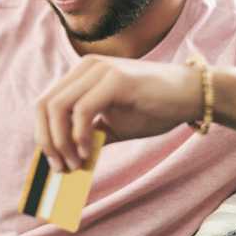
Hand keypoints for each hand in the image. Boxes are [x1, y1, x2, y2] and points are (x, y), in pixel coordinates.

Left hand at [35, 54, 202, 171]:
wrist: (191, 95)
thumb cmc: (154, 109)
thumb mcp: (114, 126)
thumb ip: (89, 137)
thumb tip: (65, 161)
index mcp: (82, 75)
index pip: (45, 103)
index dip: (43, 135)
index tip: (54, 163)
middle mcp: (86, 67)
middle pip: (44, 105)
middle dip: (48, 141)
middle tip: (61, 167)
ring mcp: (100, 70)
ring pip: (59, 107)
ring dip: (62, 142)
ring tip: (75, 163)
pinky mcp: (116, 79)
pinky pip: (83, 110)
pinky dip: (80, 135)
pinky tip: (88, 152)